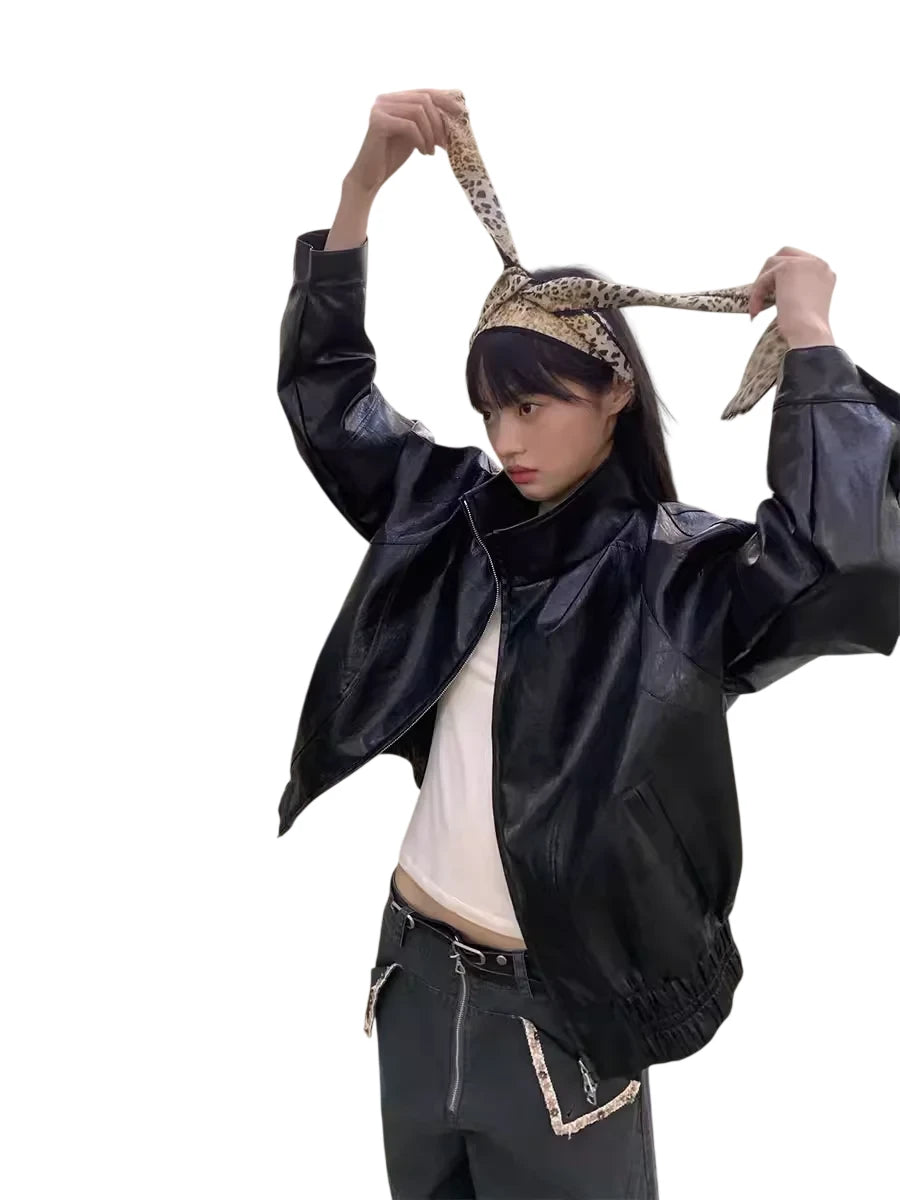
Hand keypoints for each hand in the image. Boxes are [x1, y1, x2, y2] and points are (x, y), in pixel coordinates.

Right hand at [344, 88, 464, 196]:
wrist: (370, 177)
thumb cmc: (392, 156)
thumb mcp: (415, 134)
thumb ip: (428, 121)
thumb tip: (458, 111)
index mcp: (394, 98)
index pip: (425, 91)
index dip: (446, 99)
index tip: (463, 113)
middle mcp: (385, 99)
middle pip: (424, 99)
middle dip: (439, 121)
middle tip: (446, 143)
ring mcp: (380, 109)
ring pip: (418, 111)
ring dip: (431, 133)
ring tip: (432, 151)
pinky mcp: (378, 122)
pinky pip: (409, 126)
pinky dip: (421, 139)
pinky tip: (424, 153)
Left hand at [747, 246, 835, 346]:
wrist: (809, 333)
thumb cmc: (806, 329)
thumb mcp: (804, 305)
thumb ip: (795, 290)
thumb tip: (773, 289)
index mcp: (825, 273)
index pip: (800, 262)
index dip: (782, 275)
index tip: (772, 295)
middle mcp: (818, 264)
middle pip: (786, 253)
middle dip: (769, 272)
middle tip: (759, 294)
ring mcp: (805, 262)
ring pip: (772, 264)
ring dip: (761, 285)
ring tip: (757, 307)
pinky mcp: (788, 267)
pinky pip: (764, 278)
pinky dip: (757, 294)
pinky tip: (755, 312)